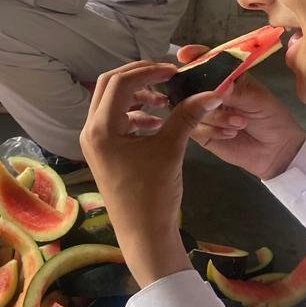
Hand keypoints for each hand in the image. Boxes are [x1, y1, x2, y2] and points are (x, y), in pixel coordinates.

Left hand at [81, 61, 219, 284]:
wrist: (144, 235)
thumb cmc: (153, 194)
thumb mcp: (171, 150)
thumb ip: (187, 115)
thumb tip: (214, 91)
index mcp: (100, 128)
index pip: (120, 83)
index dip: (149, 71)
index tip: (175, 72)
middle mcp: (91, 131)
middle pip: (110, 86)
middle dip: (140, 77)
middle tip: (167, 76)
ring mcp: (95, 142)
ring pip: (112, 103)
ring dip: (139, 96)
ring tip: (166, 100)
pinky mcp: (105, 152)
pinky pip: (117, 121)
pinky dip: (137, 115)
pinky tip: (159, 122)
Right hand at [173, 45, 305, 179]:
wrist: (275, 151)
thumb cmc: (272, 119)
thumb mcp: (260, 100)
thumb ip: (239, 91)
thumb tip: (220, 85)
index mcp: (226, 77)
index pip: (206, 61)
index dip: (194, 56)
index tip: (185, 55)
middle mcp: (210, 92)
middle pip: (188, 83)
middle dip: (201, 93)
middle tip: (220, 101)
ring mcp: (202, 112)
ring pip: (190, 107)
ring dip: (214, 116)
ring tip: (239, 123)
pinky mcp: (199, 132)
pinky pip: (193, 127)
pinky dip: (211, 129)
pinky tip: (230, 134)